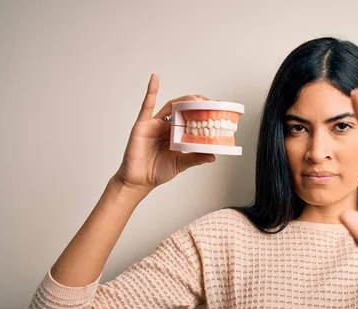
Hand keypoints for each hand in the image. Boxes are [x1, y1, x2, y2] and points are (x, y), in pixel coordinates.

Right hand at [114, 74, 215, 193]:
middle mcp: (167, 127)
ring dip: (185, 101)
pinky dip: (151, 91)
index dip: (204, 114)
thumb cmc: (157, 171)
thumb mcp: (181, 163)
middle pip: (184, 110)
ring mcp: (155, 124)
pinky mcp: (143, 125)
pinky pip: (146, 105)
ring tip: (197, 99)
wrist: (139, 181)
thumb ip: (196, 157)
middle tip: (211, 104)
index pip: (192, 120)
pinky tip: (155, 79)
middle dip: (198, 105)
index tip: (218, 110)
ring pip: (171, 106)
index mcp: (176, 135)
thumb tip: (213, 155)